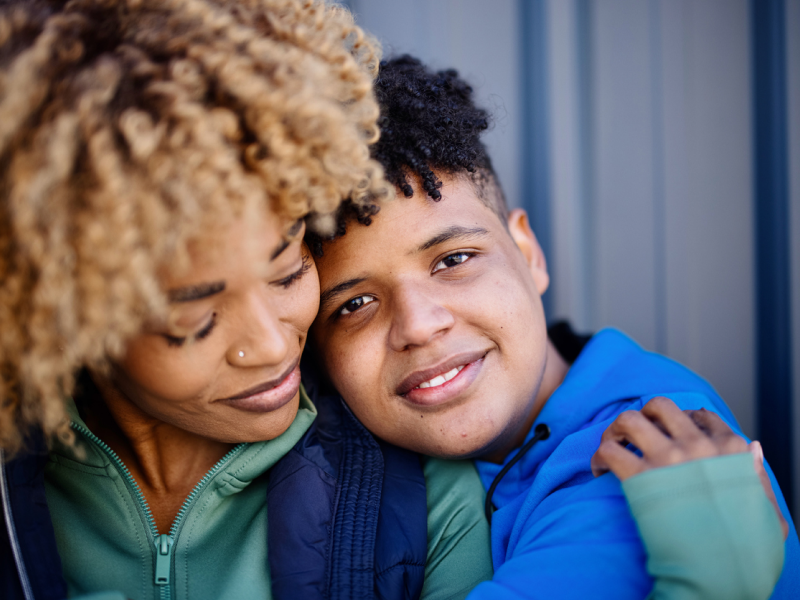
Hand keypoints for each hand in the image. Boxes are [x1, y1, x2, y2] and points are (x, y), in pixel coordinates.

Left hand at [591, 396, 787, 538]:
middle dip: (643, 415)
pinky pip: (610, 450)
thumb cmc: (746, 549)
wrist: (719, 576)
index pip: (699, 414)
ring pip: (629, 418)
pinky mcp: (641, 479)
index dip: (678, 421)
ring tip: (613, 446)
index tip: (667, 435)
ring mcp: (669, 459)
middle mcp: (698, 446)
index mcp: (731, 449)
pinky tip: (600, 470)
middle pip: (659, 405)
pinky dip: (599, 457)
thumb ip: (757, 475)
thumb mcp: (766, 509)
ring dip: (616, 430)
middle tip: (634, 435)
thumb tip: (752, 446)